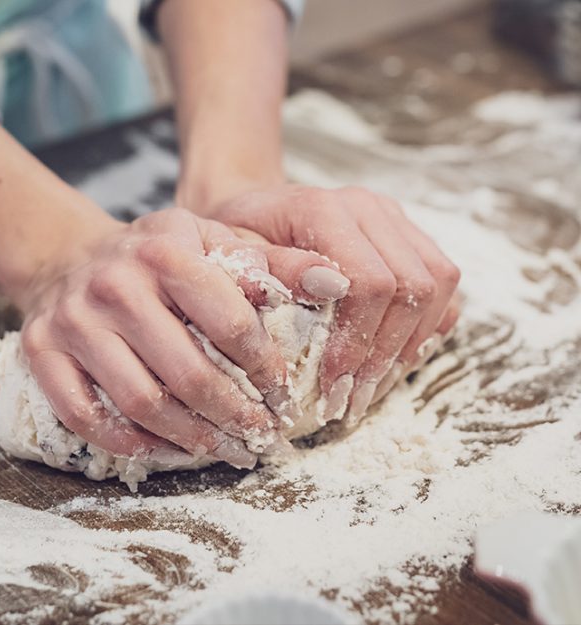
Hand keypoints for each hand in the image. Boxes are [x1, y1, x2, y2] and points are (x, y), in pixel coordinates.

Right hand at [18, 208, 343, 466]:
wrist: (70, 257)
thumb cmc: (155, 257)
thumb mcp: (211, 240)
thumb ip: (271, 261)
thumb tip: (336, 283)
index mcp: (164, 250)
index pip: (230, 322)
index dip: (264, 368)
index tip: (283, 395)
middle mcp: (114, 284)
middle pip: (187, 373)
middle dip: (234, 416)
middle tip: (260, 438)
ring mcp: (74, 321)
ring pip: (140, 402)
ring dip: (190, 439)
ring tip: (223, 450)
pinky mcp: (42, 351)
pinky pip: (86, 416)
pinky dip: (129, 443)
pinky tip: (163, 450)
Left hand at [199, 184, 461, 421]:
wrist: (250, 214)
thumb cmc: (234, 242)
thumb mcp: (232, 258)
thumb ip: (273, 270)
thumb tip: (328, 288)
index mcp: (323, 209)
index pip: (370, 281)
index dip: (358, 341)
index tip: (332, 386)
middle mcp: (368, 207)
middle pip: (412, 286)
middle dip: (384, 355)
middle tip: (351, 401)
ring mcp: (394, 219)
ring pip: (438, 284)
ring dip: (410, 346)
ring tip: (371, 389)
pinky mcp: (409, 236)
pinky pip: (442, 286)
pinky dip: (425, 329)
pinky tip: (389, 363)